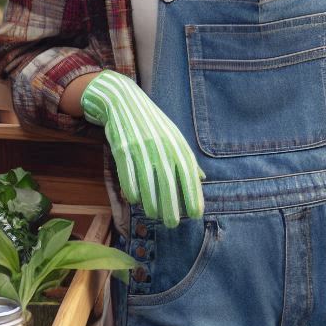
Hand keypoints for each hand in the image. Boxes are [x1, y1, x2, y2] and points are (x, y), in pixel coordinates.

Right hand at [81, 70, 203, 226]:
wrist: (124, 101)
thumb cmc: (153, 124)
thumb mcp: (174, 137)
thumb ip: (187, 159)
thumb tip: (202, 178)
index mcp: (177, 143)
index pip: (189, 173)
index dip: (193, 194)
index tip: (196, 214)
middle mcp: (162, 146)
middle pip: (168, 182)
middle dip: (172, 206)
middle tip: (173, 224)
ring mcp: (141, 147)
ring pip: (148, 181)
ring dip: (151, 202)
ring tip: (154, 215)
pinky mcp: (122, 148)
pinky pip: (128, 174)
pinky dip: (132, 190)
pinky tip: (135, 200)